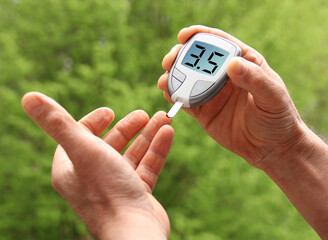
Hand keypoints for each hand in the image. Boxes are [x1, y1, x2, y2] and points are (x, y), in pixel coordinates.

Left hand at [22, 92, 173, 239]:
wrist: (133, 229)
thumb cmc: (106, 191)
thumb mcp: (83, 149)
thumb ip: (58, 123)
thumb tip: (29, 97)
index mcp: (72, 168)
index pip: (79, 139)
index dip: (93, 122)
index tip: (110, 112)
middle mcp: (92, 177)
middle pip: (110, 144)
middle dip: (128, 127)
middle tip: (144, 114)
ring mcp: (116, 186)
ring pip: (133, 154)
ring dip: (148, 135)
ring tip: (164, 118)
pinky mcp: (136, 193)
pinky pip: (148, 166)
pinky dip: (157, 149)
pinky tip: (168, 133)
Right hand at [158, 25, 306, 168]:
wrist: (272, 148)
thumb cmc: (278, 118)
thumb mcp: (272, 96)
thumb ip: (254, 79)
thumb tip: (231, 64)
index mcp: (243, 63)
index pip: (219, 43)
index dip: (200, 35)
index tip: (184, 36)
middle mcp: (224, 76)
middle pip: (197, 59)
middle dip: (180, 56)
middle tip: (169, 61)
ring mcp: (212, 93)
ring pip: (187, 78)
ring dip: (173, 76)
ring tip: (165, 82)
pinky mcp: (204, 111)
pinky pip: (185, 100)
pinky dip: (174, 96)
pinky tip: (168, 94)